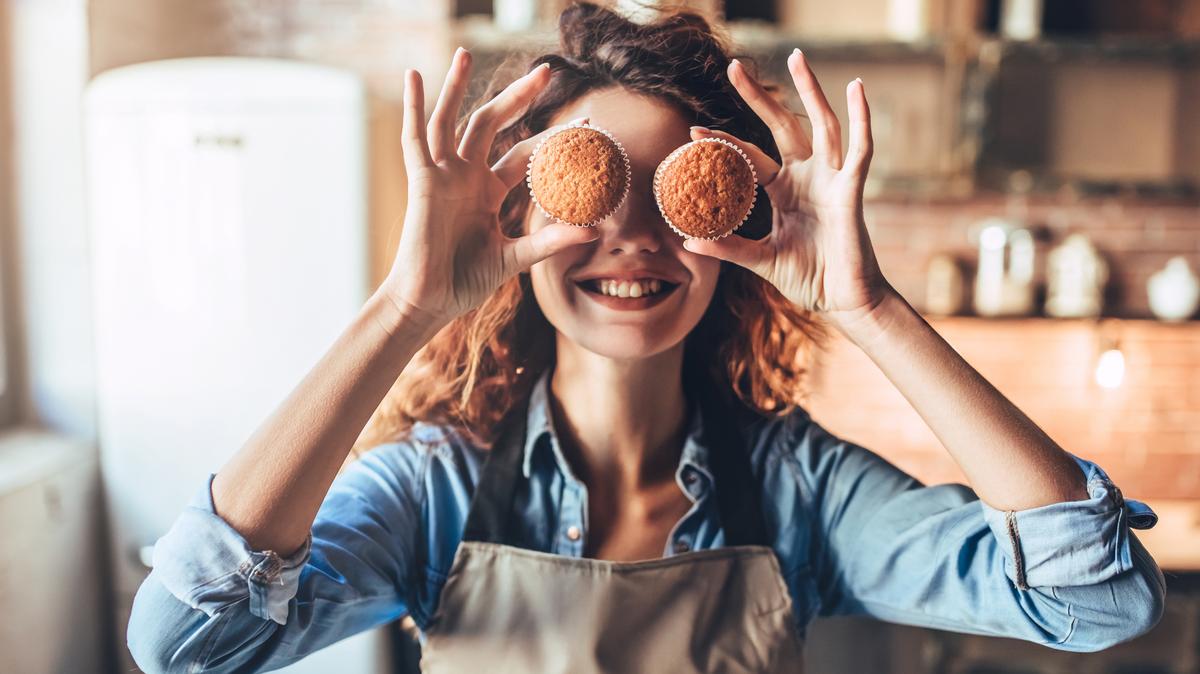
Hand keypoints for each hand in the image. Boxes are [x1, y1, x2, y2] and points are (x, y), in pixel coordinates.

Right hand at [382, 48, 598, 328]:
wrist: (430, 302)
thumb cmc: (465, 282)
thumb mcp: (515, 258)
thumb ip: (550, 241)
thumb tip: (595, 231)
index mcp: (488, 191)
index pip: (525, 154)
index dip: (552, 138)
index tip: (587, 123)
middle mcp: (466, 176)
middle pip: (492, 123)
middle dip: (518, 97)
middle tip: (546, 70)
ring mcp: (443, 176)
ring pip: (452, 120)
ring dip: (457, 86)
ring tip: (465, 53)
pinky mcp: (422, 182)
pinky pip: (416, 138)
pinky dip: (413, 107)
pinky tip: (414, 77)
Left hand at [682, 50, 892, 332]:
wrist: (843, 302)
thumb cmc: (808, 279)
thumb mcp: (761, 260)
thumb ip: (729, 248)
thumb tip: (688, 241)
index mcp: (783, 191)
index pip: (749, 157)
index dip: (724, 142)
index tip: (693, 131)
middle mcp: (807, 178)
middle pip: (782, 125)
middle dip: (760, 97)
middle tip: (733, 67)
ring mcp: (830, 180)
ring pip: (821, 124)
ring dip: (810, 90)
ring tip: (797, 57)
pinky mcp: (851, 190)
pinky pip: (859, 149)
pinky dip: (861, 119)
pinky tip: (857, 89)